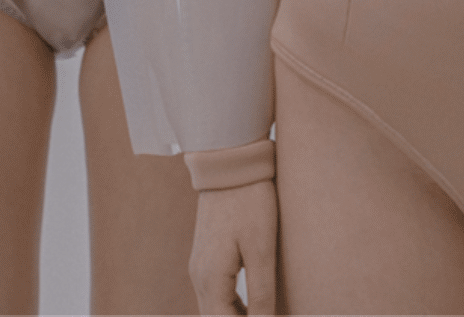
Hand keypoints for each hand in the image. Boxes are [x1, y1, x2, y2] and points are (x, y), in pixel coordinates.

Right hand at [190, 181, 278, 314]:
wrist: (230, 161)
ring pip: (214, 308)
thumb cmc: (250, 202)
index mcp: (210, 279)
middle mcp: (199, 276)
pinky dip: (232, 306)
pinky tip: (253, 307)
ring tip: (264, 315)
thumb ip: (262, 292)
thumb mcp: (262, 248)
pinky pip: (216, 292)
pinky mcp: (207, 255)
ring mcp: (200, 265)